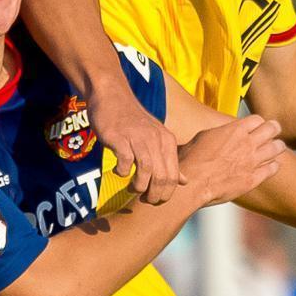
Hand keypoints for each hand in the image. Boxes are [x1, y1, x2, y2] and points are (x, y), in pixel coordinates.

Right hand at [89, 83, 180, 204]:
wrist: (111, 96)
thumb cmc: (133, 121)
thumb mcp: (156, 138)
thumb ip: (169, 159)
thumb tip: (184, 181)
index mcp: (167, 141)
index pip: (174, 176)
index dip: (166, 194)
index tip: (156, 200)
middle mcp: (156, 139)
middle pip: (162, 177)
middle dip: (154, 195)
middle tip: (144, 199)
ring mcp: (138, 137)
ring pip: (146, 171)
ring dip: (139, 186)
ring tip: (132, 189)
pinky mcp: (119, 137)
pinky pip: (125, 161)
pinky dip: (122, 172)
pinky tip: (119, 171)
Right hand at [175, 115, 284, 206]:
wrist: (193, 182)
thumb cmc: (193, 158)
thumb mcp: (204, 136)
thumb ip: (221, 133)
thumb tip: (224, 132)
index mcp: (235, 130)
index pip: (257, 119)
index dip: (258, 122)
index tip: (257, 125)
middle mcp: (247, 143)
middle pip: (271, 129)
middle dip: (273, 129)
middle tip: (274, 130)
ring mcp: (252, 161)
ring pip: (276, 148)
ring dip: (277, 146)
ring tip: (278, 146)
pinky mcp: (253, 179)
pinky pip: (272, 169)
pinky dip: (274, 166)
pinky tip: (272, 165)